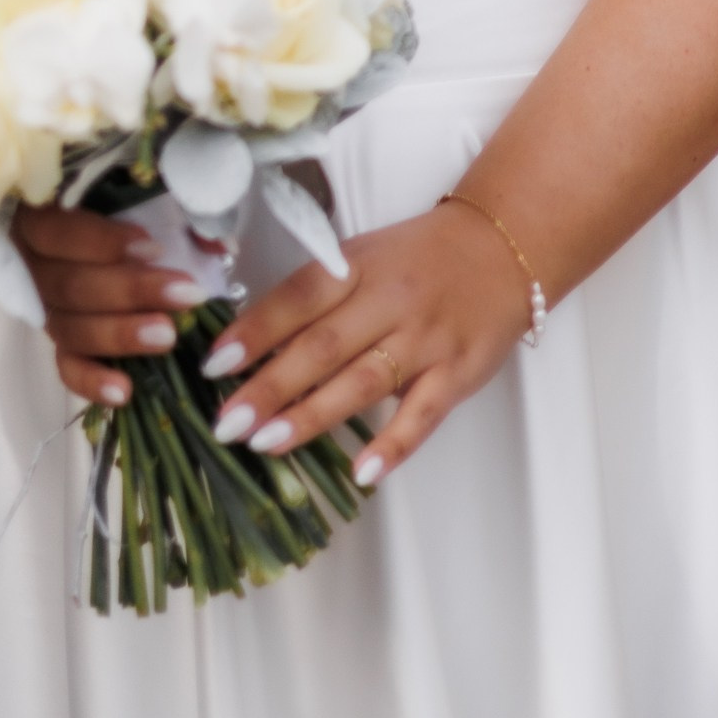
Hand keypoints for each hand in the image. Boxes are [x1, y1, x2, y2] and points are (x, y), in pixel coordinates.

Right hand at [12, 199, 214, 406]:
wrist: (115, 241)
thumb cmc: (128, 207)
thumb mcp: (149, 196)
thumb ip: (174, 213)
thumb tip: (215, 242)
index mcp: (41, 217)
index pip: (58, 231)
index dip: (102, 242)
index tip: (154, 247)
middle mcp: (33, 267)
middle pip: (71, 285)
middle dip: (130, 291)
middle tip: (185, 295)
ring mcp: (45, 308)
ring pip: (70, 327)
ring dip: (121, 335)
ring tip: (168, 338)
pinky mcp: (60, 342)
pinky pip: (66, 367)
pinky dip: (92, 381)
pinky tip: (125, 391)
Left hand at [195, 200, 536, 487]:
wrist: (503, 247)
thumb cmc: (418, 258)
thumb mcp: (366, 257)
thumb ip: (317, 297)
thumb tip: (250, 347)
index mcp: (360, 265)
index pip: (300, 296)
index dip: (256, 329)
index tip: (213, 365)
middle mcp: (390, 299)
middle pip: (324, 344)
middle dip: (270, 386)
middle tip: (226, 422)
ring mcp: (426, 338)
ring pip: (363, 381)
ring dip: (313, 415)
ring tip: (266, 443)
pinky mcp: (456, 373)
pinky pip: (422, 413)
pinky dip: (392, 444)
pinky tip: (360, 471)